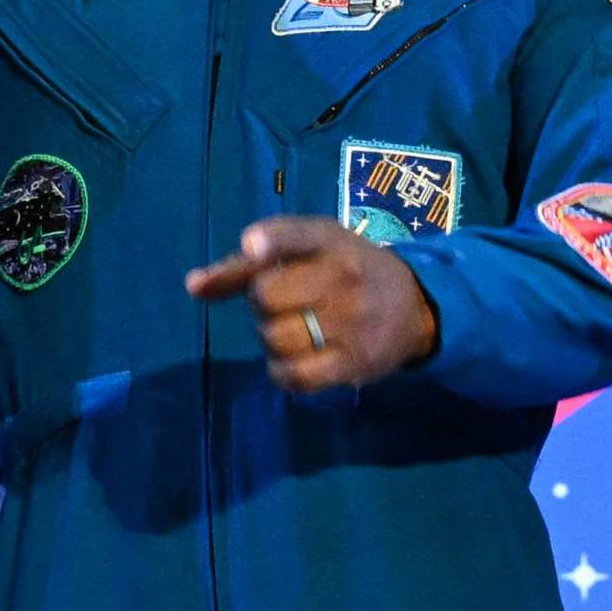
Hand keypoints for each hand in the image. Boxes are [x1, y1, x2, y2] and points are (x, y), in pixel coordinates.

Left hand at [186, 216, 438, 391]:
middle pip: (268, 295)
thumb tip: (193, 287)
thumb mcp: (309, 250)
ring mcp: (351, 322)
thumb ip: (247, 264)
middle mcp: (343, 277)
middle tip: (281, 304)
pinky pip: (297, 375)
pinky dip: (281, 371)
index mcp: (331, 241)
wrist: (417, 307)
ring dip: (270, 338)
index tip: (252, 247)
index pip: (298, 235)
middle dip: (260, 302)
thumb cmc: (347, 271)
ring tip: (290, 330)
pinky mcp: (355, 363)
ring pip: (277, 337)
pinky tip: (289, 361)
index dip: (270, 242)